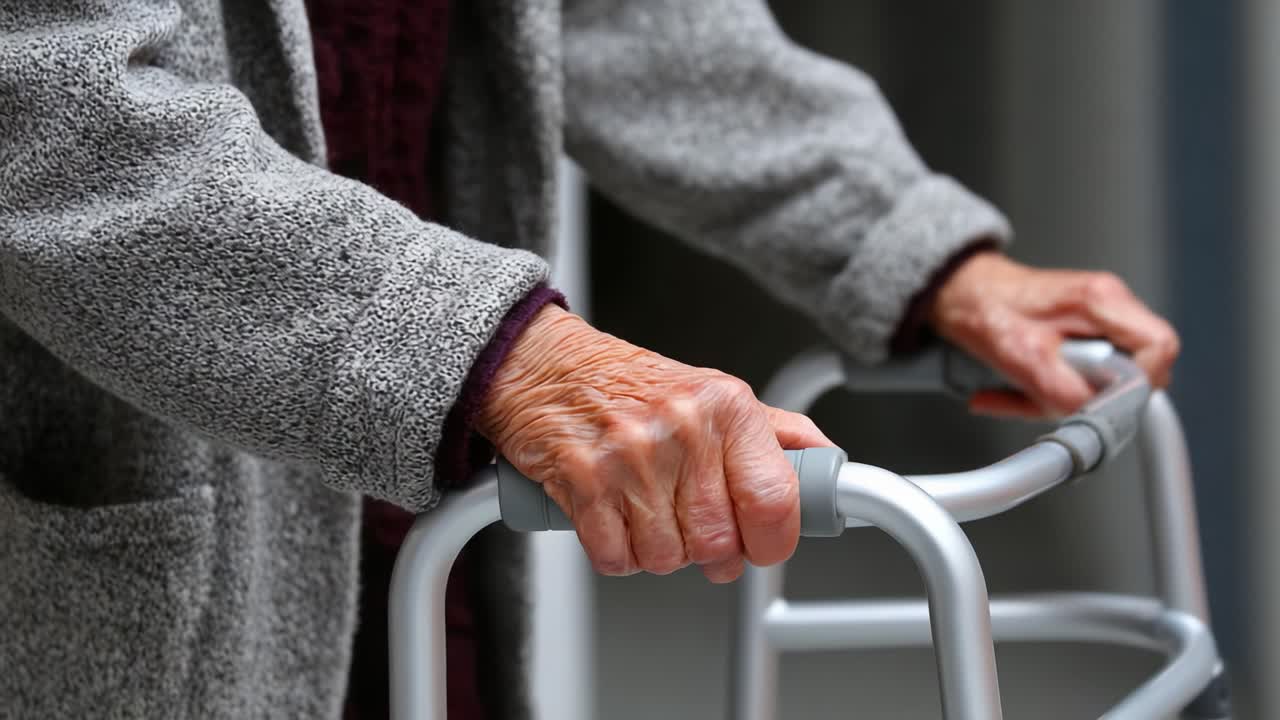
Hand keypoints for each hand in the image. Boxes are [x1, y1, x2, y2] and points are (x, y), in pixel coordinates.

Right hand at [477, 306, 832, 581]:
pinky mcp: (583, 481)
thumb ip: (772, 432)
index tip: (762, 543)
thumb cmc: (626, 383)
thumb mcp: (711, 391)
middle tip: (690, 525)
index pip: (775, 501)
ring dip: (657, 550)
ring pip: (668, 557)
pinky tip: (613, 517)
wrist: (543, 364)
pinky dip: (616, 553)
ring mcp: (631, 456)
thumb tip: (827, 463)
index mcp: (726, 406)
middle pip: (719, 541)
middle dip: (707, 549)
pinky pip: (617, 558)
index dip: (773, 540)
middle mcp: (683, 428)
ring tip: (644, 510)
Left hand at [928, 251, 1179, 417]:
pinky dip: (1058, 392)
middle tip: (1059, 397)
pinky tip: (1027, 390)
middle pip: (1142, 367)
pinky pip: (1091, 375)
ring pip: (1114, 378)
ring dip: (1072, 398)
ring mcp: (1100, 319)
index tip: (1106, 401)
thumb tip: (1093, 415)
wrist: (960, 294)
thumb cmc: (982, 309)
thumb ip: (1062, 388)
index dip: (1141, 383)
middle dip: (1102, 395)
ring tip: (1031, 390)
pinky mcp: (1086, 335)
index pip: (1160, 345)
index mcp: (1101, 299)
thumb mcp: (1018, 355)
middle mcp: (1109, 304)